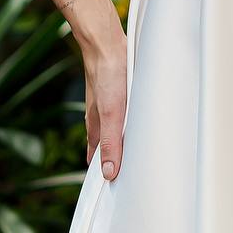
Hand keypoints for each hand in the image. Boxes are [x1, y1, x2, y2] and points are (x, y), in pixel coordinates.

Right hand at [81, 27, 127, 180]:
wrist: (106, 44)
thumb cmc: (107, 76)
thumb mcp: (111, 113)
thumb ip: (111, 142)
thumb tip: (108, 172)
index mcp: (95, 128)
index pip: (96, 159)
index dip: (103, 173)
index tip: (113, 188)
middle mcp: (99, 118)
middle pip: (105, 146)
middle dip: (114, 159)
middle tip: (128, 175)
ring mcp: (107, 104)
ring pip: (113, 129)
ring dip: (122, 141)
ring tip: (135, 154)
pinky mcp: (117, 91)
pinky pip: (122, 113)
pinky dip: (128, 122)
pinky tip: (138, 120)